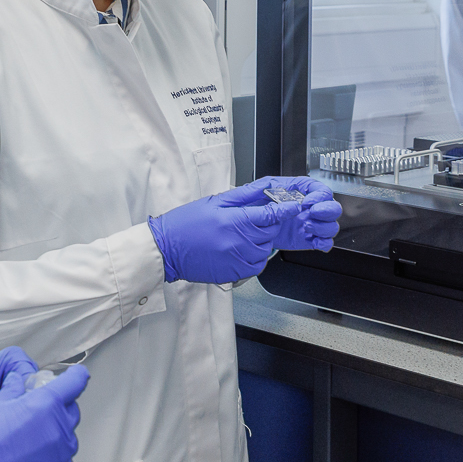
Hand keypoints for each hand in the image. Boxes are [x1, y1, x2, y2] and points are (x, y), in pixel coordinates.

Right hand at [0, 365, 88, 461]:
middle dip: (59, 409)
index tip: (76, 377)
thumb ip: (11, 391)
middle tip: (40, 412)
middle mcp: (56, 430)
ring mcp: (56, 458)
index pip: (74, 383)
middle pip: (70, 413)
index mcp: (44, 404)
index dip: (75, 378)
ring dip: (56, 437)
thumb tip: (18, 383)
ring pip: (68, 441)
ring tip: (32, 441)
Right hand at [148, 177, 343, 284]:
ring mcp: (238, 260)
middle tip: (249, 222)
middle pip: (270, 233)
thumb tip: (265, 188)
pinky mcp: (234, 273)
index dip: (286, 209)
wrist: (166, 250)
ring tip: (238, 237)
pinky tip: (236, 251)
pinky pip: (256, 266)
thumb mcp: (215, 202)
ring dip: (259, 243)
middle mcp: (240, 242)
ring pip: (265, 250)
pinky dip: (252, 258)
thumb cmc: (187, 223)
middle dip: (266, 226)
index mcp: (236, 221)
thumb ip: (243, 196)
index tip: (296, 205)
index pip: (272, 214)